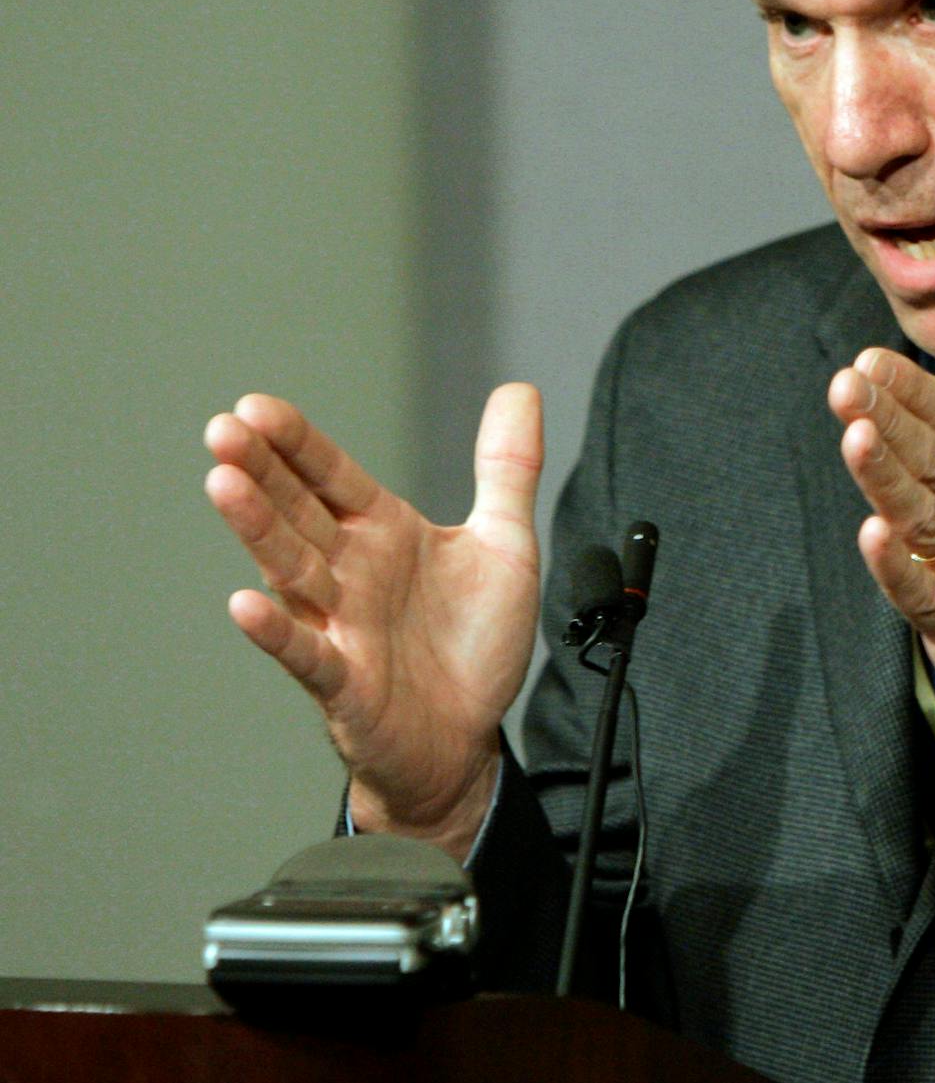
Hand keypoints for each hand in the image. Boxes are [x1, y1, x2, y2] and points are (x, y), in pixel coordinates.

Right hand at [203, 385, 543, 856]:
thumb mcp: (506, 545)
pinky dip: (277, 630)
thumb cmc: (472, 643)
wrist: (467, 739)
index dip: (297, 442)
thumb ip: (507, 469)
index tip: (256, 405)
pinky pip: (307, 653)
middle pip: (299, 512)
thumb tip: (518, 389)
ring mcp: (341, 626)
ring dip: (257, 529)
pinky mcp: (345, 682)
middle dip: (262, 470)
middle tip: (224, 429)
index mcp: (384, 534)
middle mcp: (352, 573)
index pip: (331, 476)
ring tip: (222, 483)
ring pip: (292, 569)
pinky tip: (246, 603)